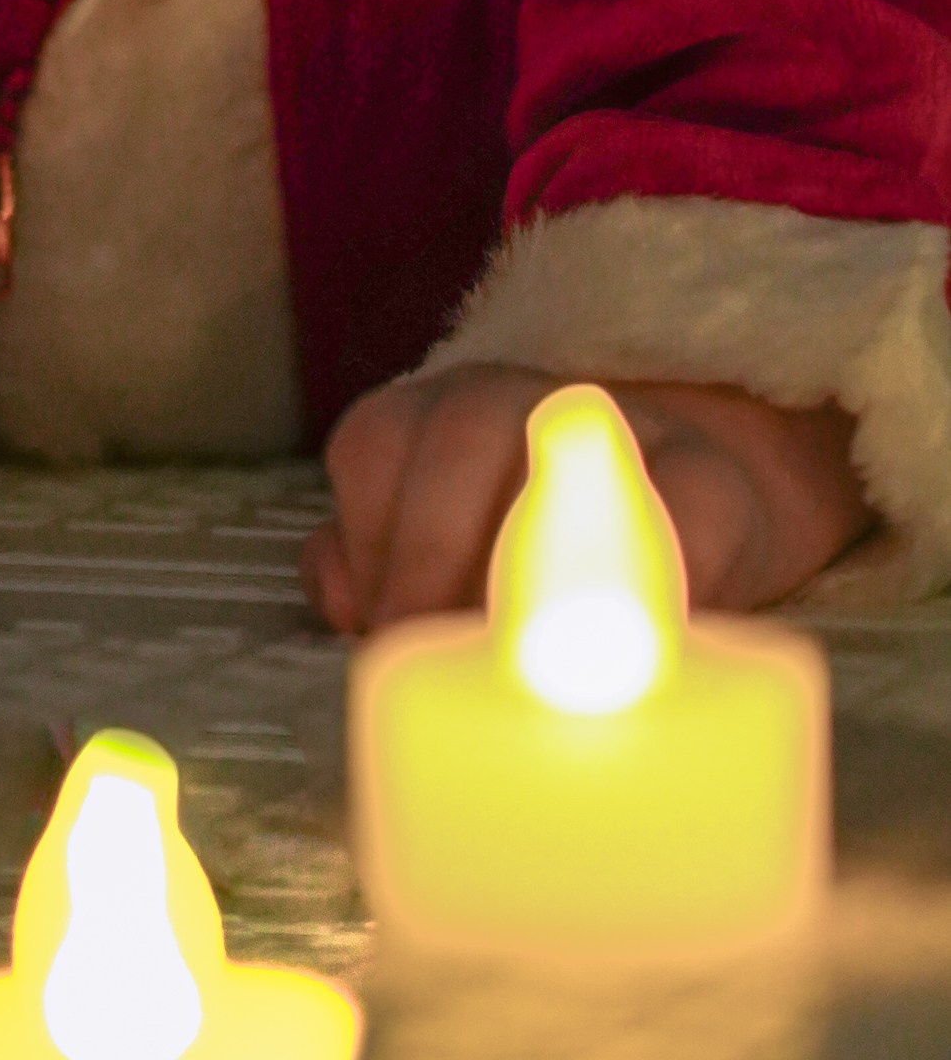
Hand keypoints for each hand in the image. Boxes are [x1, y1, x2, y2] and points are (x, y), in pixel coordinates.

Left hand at [302, 359, 870, 636]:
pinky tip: (637, 648)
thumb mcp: (443, 543)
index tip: (376, 629)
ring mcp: (624, 428)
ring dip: (545, 556)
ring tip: (525, 659)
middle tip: (438, 649)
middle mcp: (521, 400)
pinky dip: (661, 579)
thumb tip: (342, 600)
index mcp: (439, 417)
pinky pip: (689, 516)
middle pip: (460, 432)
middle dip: (433, 547)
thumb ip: (375, 561)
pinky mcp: (718, 481)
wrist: (697, 509)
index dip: (366, 535)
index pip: (376, 442)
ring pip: (572, 454)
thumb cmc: (540, 547)